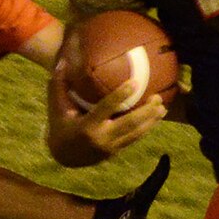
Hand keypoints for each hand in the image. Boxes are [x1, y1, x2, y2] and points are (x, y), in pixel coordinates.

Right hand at [51, 68, 165, 160]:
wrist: (62, 157)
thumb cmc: (60, 126)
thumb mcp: (56, 106)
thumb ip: (59, 84)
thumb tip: (63, 61)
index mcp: (87, 126)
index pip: (106, 108)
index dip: (121, 95)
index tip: (135, 82)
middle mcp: (101, 138)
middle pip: (129, 123)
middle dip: (146, 112)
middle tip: (158, 98)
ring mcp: (110, 147)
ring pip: (136, 134)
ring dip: (151, 121)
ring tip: (163, 108)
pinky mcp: (115, 152)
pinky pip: (134, 139)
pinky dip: (145, 129)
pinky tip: (155, 119)